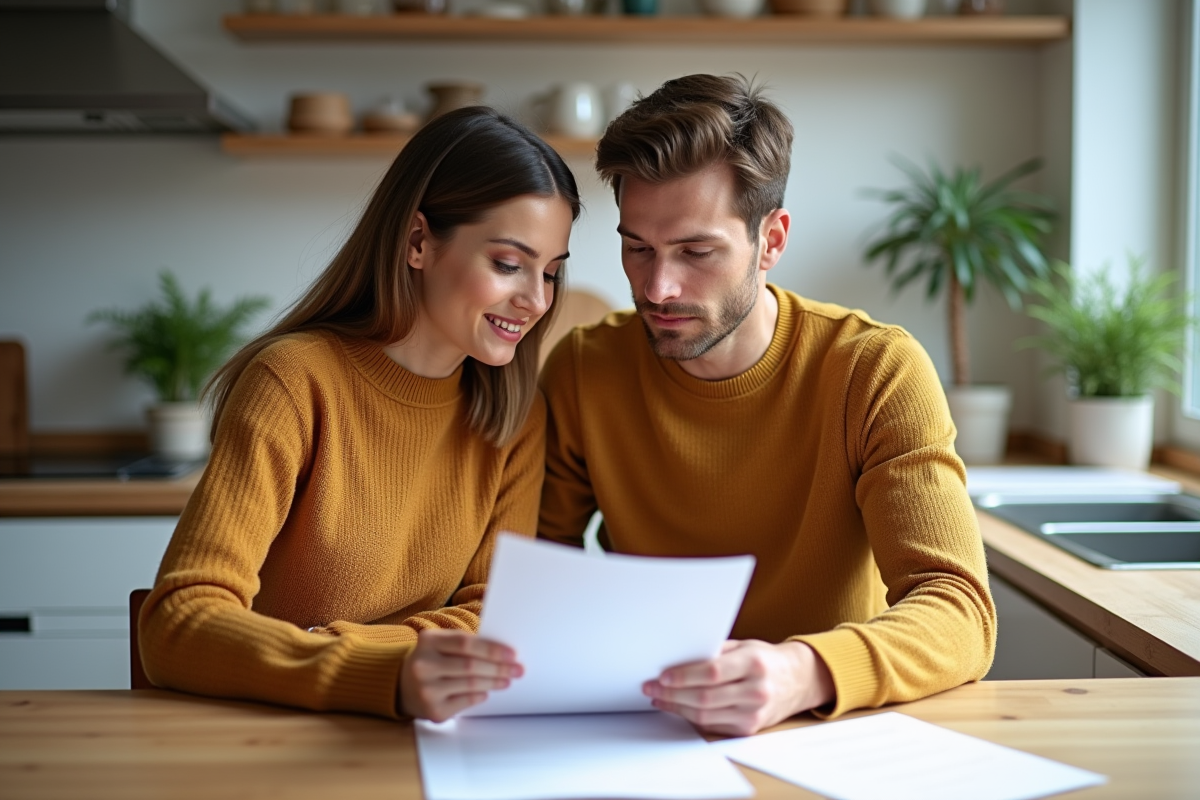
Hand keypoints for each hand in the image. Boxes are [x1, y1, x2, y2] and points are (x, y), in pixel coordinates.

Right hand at [399, 629, 522, 721]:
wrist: (400, 685)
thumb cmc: (430, 660)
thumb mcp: (439, 644)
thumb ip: (465, 644)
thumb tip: (502, 653)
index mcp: (428, 641)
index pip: (466, 643)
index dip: (492, 649)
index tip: (512, 653)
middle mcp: (423, 665)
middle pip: (471, 666)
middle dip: (499, 668)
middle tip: (517, 669)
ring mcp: (426, 690)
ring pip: (471, 685)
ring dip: (494, 682)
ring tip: (506, 680)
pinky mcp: (433, 710)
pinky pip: (465, 702)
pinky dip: (480, 696)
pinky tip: (487, 691)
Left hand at [642, 640, 833, 735]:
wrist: (797, 681)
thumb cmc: (765, 660)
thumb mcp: (744, 646)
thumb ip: (714, 652)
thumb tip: (677, 657)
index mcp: (754, 664)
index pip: (712, 672)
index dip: (684, 676)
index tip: (662, 675)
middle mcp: (756, 690)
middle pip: (705, 697)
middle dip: (672, 693)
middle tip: (651, 687)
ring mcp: (753, 713)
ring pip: (705, 715)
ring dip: (676, 706)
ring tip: (659, 697)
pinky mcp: (748, 728)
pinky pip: (712, 725)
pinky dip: (690, 717)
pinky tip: (677, 707)